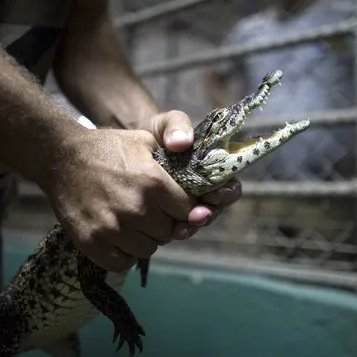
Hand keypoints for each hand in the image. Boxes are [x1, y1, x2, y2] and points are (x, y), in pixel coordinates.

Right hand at [38, 127, 196, 271]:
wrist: (61, 157)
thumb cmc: (107, 147)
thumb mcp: (145, 141)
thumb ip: (174, 160)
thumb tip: (198, 182)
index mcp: (154, 182)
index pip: (188, 211)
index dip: (183, 208)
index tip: (173, 204)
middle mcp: (137, 209)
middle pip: (169, 232)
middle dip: (164, 223)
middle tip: (150, 212)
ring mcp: (114, 229)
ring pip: (148, 249)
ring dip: (144, 239)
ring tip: (132, 222)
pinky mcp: (93, 243)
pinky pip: (123, 262)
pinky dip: (125, 253)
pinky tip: (119, 236)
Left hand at [140, 110, 242, 239]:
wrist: (128, 152)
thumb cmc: (155, 135)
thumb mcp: (165, 124)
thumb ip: (176, 125)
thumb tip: (182, 141)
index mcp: (212, 169)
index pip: (229, 186)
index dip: (225, 193)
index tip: (214, 194)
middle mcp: (204, 190)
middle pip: (214, 209)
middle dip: (206, 215)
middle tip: (196, 217)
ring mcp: (187, 205)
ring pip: (196, 223)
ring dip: (191, 228)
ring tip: (180, 230)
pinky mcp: (169, 216)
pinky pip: (176, 228)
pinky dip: (173, 232)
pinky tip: (167, 232)